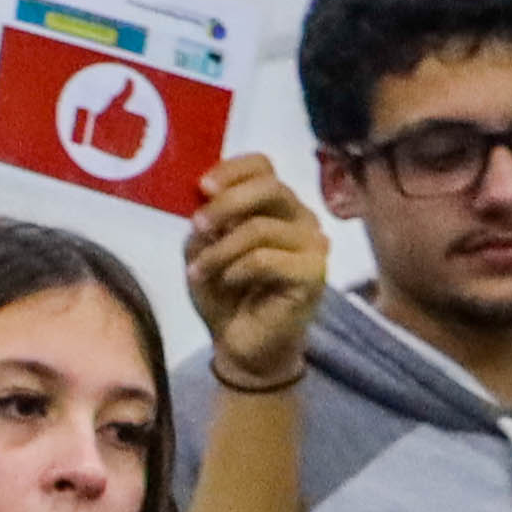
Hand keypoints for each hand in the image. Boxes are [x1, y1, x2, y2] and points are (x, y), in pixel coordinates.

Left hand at [184, 156, 332, 390]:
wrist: (242, 345)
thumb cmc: (225, 295)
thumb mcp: (203, 251)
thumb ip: (206, 222)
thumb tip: (202, 198)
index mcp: (276, 206)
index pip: (264, 166)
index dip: (233, 170)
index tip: (202, 187)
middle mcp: (300, 219)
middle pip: (271, 187)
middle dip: (226, 204)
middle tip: (198, 226)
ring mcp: (312, 246)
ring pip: (262, 228)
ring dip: (219, 250)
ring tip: (200, 271)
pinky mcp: (313, 274)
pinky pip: (266, 259)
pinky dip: (236, 269)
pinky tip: (228, 283)